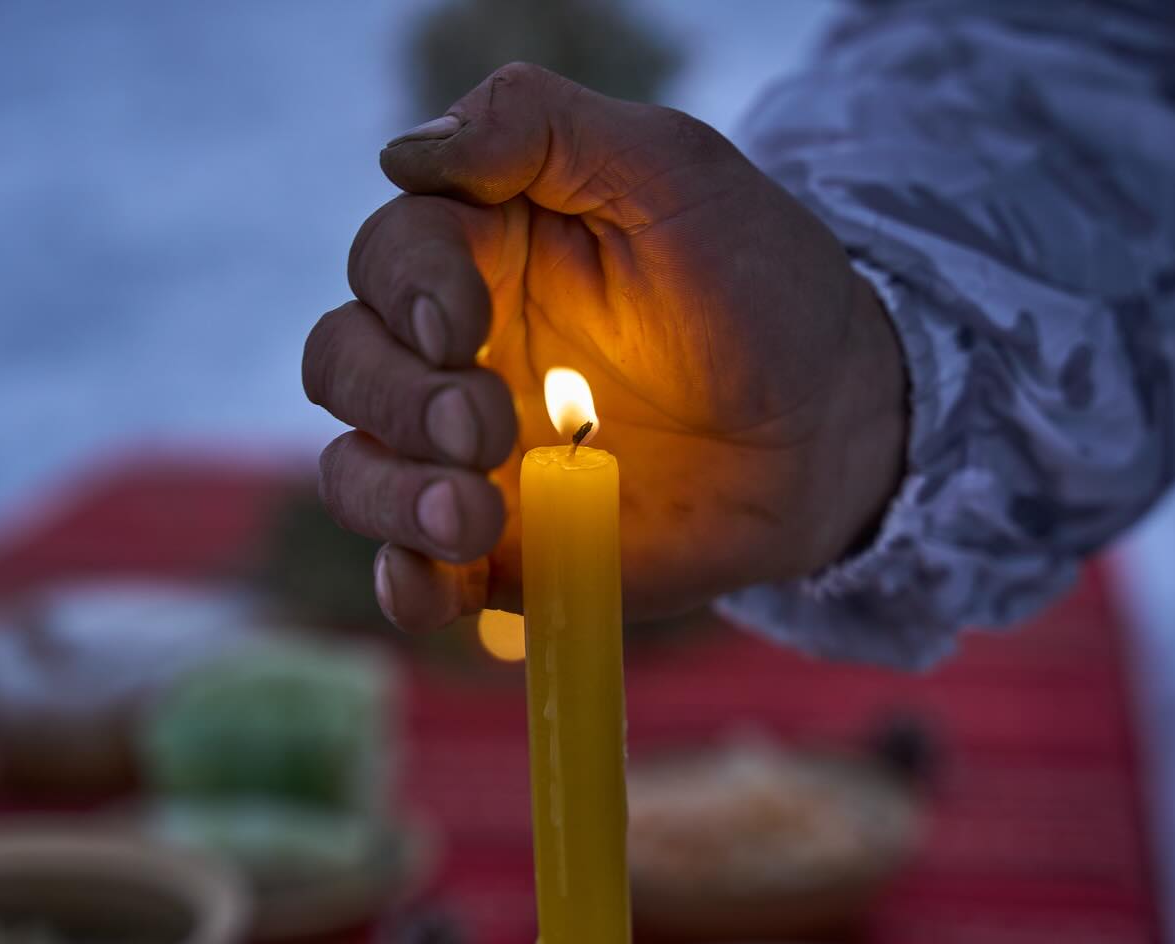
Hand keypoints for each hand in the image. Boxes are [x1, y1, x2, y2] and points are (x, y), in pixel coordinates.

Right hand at [303, 63, 905, 631]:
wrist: (829, 427)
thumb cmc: (759, 284)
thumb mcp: (672, 171)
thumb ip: (543, 129)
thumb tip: (404, 152)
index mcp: (484, 251)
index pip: (388, 257)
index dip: (404, 292)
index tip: (462, 326)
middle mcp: (455, 353)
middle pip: (345, 364)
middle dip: (398, 400)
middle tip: (486, 428)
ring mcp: (469, 456)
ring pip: (357, 472)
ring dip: (391, 496)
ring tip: (474, 516)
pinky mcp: (501, 546)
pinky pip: (414, 572)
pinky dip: (405, 583)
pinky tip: (435, 583)